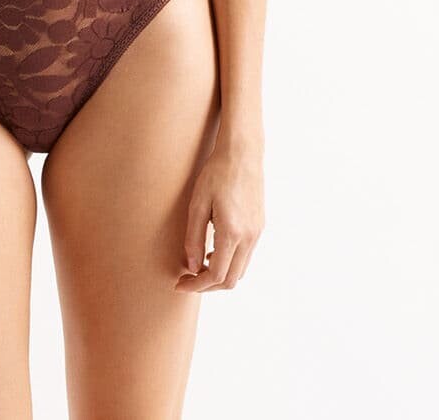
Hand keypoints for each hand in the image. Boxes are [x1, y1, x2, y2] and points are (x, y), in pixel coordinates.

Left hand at [176, 140, 263, 292]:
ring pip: (241, 270)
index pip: (216, 275)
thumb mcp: (197, 205)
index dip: (196, 285)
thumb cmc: (216, 174)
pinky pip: (246, 256)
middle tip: (187, 278)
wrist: (242, 152)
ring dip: (220, 275)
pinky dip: (230, 262)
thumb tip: (192, 267)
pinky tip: (213, 251)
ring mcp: (257, 232)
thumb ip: (194, 239)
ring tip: (198, 264)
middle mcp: (249, 237)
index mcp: (232, 232)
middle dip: (208, 285)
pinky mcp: (259, 226)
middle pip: (231, 280)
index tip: (180, 283)